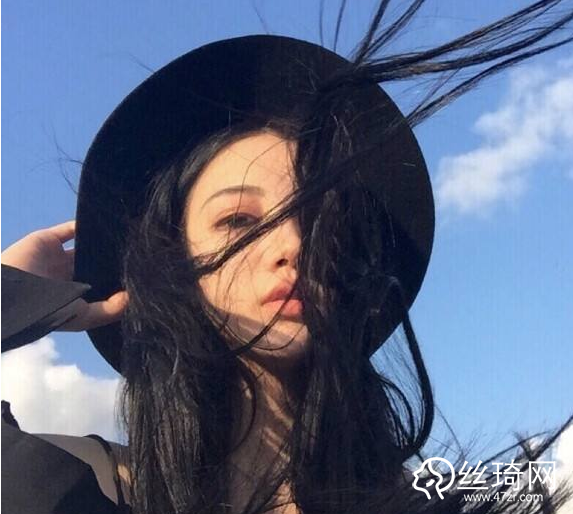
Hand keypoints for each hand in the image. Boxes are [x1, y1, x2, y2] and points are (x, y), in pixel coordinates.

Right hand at [1, 221, 127, 330]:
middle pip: (93, 262)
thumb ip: (110, 310)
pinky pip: (69, 228)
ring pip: (83, 244)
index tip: (138, 274)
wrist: (12, 293)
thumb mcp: (83, 317)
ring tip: (125, 235)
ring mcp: (55, 257)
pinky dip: (84, 224)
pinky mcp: (46, 240)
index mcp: (72, 294)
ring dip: (99, 240)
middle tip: (136, 252)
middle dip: (109, 258)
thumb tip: (132, 298)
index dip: (115, 280)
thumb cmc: (48, 310)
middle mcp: (65, 275)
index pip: (99, 284)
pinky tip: (104, 225)